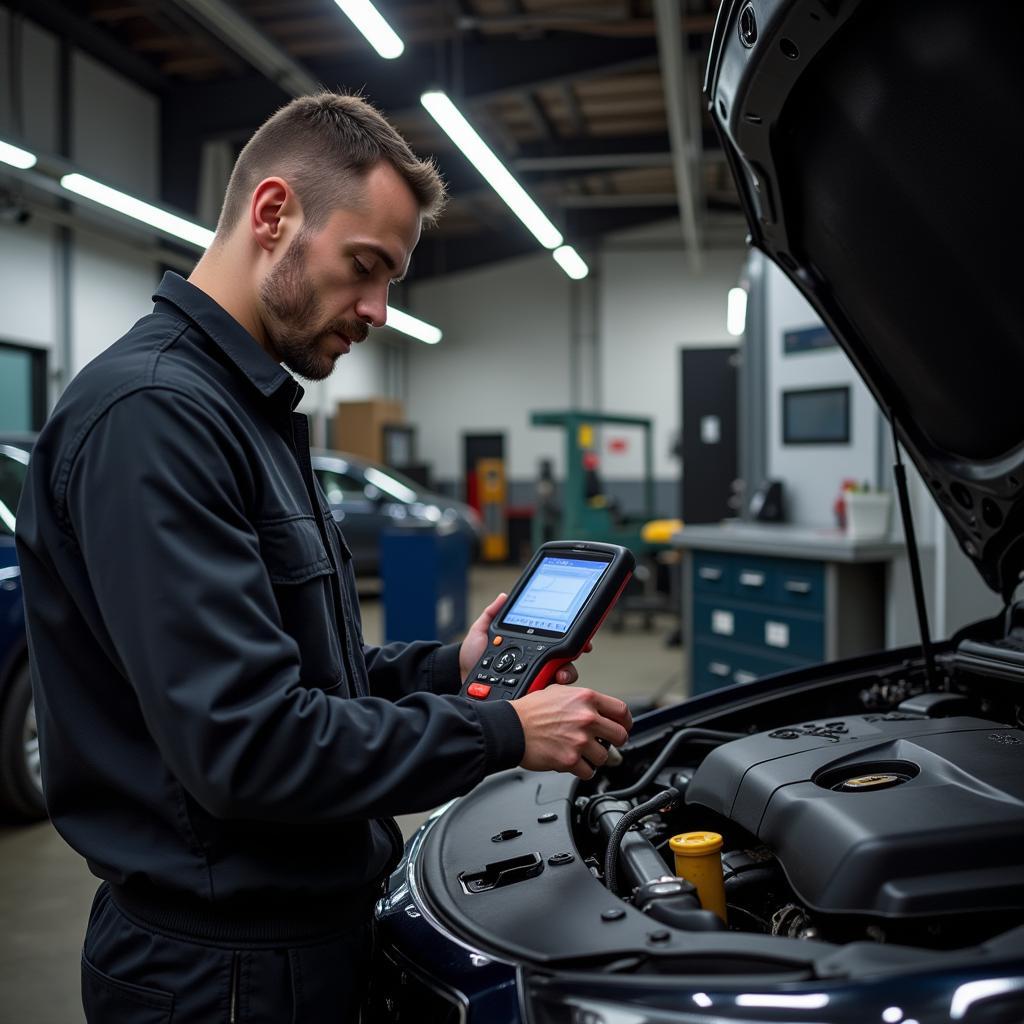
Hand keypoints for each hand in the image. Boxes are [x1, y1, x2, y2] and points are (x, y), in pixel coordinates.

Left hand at [459, 593, 592, 683]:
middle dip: (574, 658)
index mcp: (529, 645)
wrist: (461, 677)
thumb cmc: (472, 656)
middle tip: (574, 655)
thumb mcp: (481, 631)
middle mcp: (535, 662)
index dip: (574, 640)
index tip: (583, 639)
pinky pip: (546, 694)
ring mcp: (533, 678)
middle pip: (565, 659)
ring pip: (560, 678)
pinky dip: (550, 690)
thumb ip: (492, 613)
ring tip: (558, 675)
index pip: (557, 640)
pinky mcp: (528, 694)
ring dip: (565, 675)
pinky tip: (547, 686)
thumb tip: (504, 596)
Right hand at [511, 686, 631, 779]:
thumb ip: (580, 698)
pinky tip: (573, 763)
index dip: (625, 722)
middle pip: (620, 736)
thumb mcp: (558, 691)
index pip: (621, 711)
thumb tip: (595, 707)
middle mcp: (586, 718)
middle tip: (606, 743)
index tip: (623, 727)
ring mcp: (580, 740)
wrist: (511, 728)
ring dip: (595, 757)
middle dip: (615, 742)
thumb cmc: (530, 710)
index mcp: (586, 698)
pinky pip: (589, 772)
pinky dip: (583, 770)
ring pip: (604, 756)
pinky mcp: (570, 760)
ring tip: (581, 753)